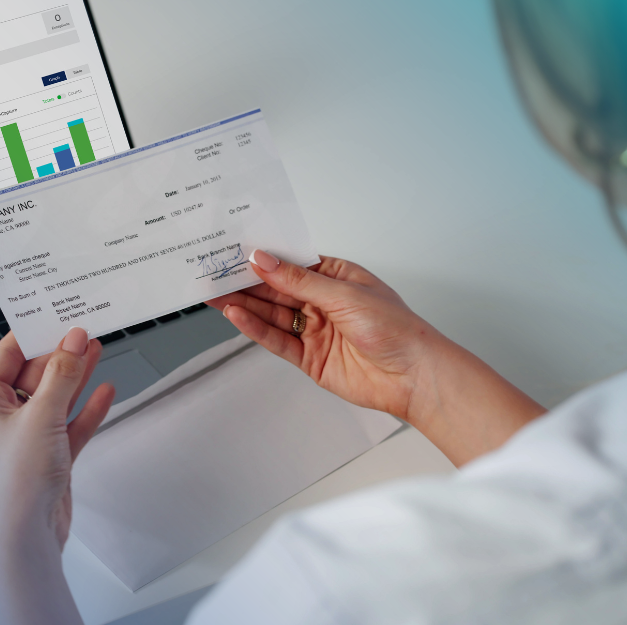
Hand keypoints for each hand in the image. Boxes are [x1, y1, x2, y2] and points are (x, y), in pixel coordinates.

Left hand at [0, 327, 112, 624]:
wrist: (26, 538)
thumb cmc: (16, 482)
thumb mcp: (39, 417)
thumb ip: (60, 375)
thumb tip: (72, 339)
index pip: (8, 355)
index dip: (34, 333)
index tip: (58, 313)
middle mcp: (2, 418)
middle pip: (36, 374)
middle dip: (61, 353)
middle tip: (87, 328)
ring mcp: (27, 437)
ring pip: (56, 397)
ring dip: (77, 376)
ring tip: (99, 348)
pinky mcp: (50, 457)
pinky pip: (70, 424)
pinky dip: (87, 408)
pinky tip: (105, 391)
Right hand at [209, 250, 544, 464]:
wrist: (414, 377)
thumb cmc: (396, 330)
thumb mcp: (344, 295)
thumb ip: (299, 281)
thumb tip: (266, 261)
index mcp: (335, 277)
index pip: (290, 263)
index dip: (262, 257)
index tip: (233, 249)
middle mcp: (322, 301)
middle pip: (275, 289)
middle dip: (244, 281)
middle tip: (212, 273)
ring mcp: (314, 330)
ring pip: (270, 314)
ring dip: (243, 304)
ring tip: (214, 294)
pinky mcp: (308, 357)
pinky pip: (276, 340)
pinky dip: (255, 329)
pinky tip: (236, 316)